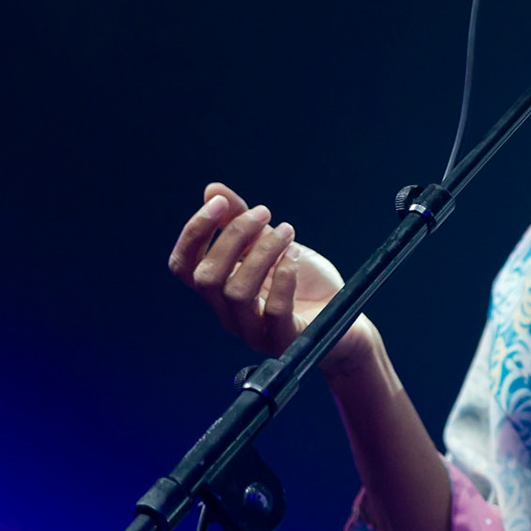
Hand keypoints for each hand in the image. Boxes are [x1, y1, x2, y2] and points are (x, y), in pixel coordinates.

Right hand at [167, 181, 378, 372]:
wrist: (347, 319)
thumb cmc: (305, 282)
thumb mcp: (273, 244)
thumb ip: (242, 221)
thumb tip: (213, 190)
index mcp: (220, 290)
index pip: (183, 266)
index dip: (194, 233)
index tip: (220, 203)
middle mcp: (229, 313)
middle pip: (207, 278)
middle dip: (233, 237)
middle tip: (265, 212)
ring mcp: (254, 331)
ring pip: (237, 292)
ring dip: (263, 252)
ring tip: (287, 231)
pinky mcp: (284, 340)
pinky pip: (274, 311)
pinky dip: (284, 276)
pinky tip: (295, 256)